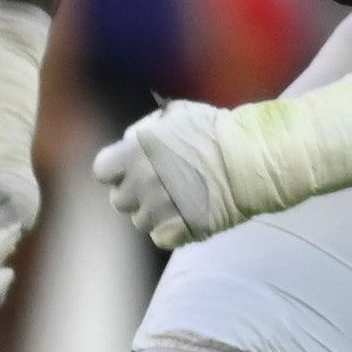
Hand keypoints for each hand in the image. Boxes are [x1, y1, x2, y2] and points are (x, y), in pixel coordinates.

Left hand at [93, 101, 240, 249]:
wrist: (249, 160)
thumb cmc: (214, 131)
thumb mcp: (176, 114)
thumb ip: (147, 127)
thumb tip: (131, 139)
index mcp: (134, 153)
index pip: (102, 171)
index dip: (115, 171)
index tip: (130, 169)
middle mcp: (140, 183)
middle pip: (119, 200)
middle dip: (134, 193)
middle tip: (158, 184)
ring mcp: (158, 210)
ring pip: (140, 221)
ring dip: (154, 212)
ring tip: (178, 198)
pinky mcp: (178, 231)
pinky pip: (161, 237)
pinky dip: (171, 230)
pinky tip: (187, 214)